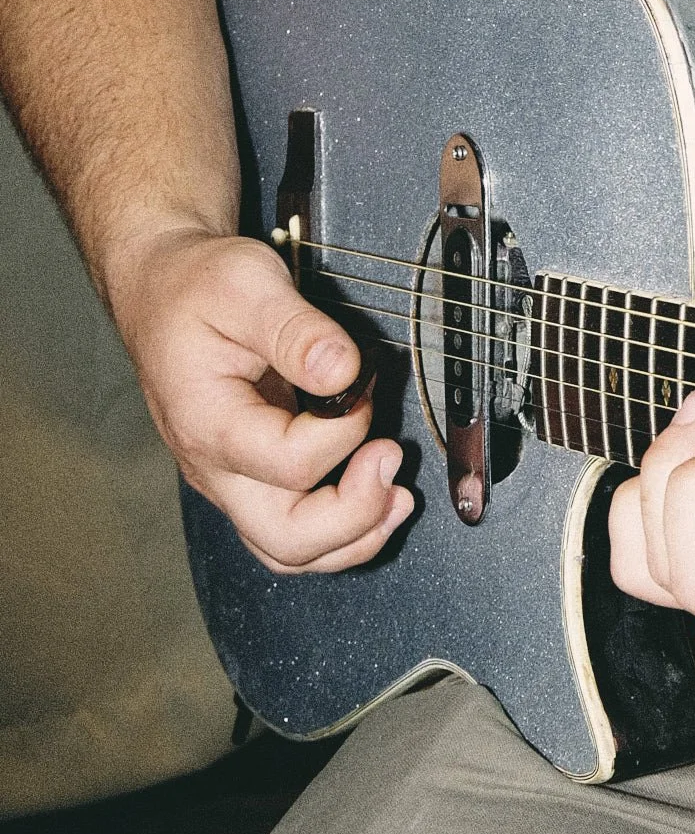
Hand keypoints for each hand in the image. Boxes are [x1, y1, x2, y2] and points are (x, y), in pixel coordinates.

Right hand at [113, 226, 412, 572]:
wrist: (159, 291)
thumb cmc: (196, 287)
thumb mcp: (246, 283)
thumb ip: (296, 328)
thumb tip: (343, 370)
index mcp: (209, 422)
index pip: (290, 465)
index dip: (344, 434)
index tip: (363, 389)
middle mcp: (214, 467)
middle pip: (286, 539)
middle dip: (355, 515)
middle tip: (391, 459)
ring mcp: (230, 479)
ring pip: (288, 550)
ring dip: (352, 537)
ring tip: (396, 496)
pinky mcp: (248, 477)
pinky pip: (291, 531)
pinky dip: (340, 530)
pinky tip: (375, 497)